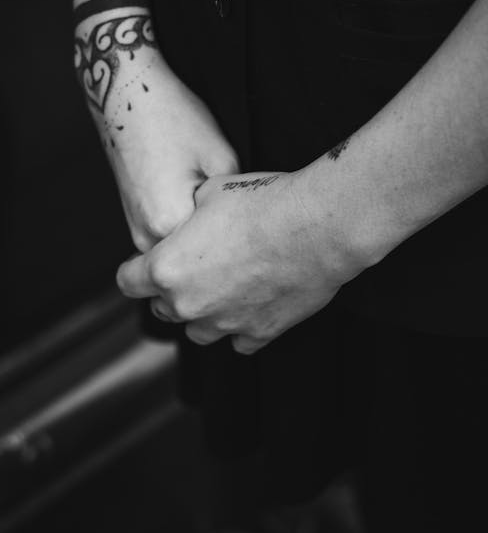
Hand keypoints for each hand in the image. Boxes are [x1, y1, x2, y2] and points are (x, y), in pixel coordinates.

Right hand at [108, 60, 238, 251]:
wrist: (128, 96)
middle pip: (198, 259)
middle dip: (222, 247)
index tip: (259, 235)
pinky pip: (169, 237)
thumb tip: (246, 229)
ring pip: (182, 251)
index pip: (219, 256)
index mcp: (169, 224)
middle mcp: (146, 236)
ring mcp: (136, 230)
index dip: (243, 245)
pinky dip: (187, 227)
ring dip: (203, 239)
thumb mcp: (222, 158)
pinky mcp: (134, 219)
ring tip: (222, 209)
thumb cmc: (176, 119)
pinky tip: (200, 201)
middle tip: (245, 223)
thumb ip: (235, 204)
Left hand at [116, 169, 370, 353]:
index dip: (135, 269)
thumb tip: (187, 213)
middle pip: (162, 308)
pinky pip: (239, 341)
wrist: (316, 227)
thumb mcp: (210, 191)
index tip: (145, 263)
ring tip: (223, 287)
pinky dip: (240, 326)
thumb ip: (187, 212)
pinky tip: (252, 302)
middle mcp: (189, 303)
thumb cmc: (262, 204)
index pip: (127, 281)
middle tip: (195, 265)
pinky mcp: (259, 333)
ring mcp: (224, 324)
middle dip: (171, 289)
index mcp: (168, 268)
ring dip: (203, 312)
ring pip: (197, 331)